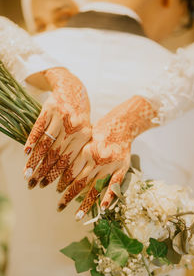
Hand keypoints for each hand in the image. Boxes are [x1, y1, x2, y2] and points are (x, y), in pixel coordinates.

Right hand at [24, 67, 91, 187]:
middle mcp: (74, 126)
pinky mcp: (49, 108)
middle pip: (56, 155)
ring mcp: (61, 117)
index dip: (58, 175)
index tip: (49, 187)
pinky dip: (31, 141)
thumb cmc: (79, 116)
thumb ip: (77, 150)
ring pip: (46, 144)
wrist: (72, 88)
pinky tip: (26, 153)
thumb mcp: (84, 132)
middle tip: (34, 185)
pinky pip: (38, 128)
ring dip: (35, 161)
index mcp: (85, 135)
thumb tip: (67, 177)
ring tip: (27, 174)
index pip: (70, 160)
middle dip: (44, 172)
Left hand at [56, 96, 156, 219]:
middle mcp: (97, 159)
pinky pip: (115, 185)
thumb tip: (59, 171)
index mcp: (86, 150)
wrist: (121, 125)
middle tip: (59, 207)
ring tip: (77, 216)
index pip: (70, 171)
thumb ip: (74, 154)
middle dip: (68, 195)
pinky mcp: (122, 168)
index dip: (61, 182)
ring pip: (95, 187)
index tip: (55, 191)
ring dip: (84, 203)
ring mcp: (110, 165)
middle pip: (79, 182)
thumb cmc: (99, 132)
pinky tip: (102, 208)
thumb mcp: (84, 139)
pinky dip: (109, 196)